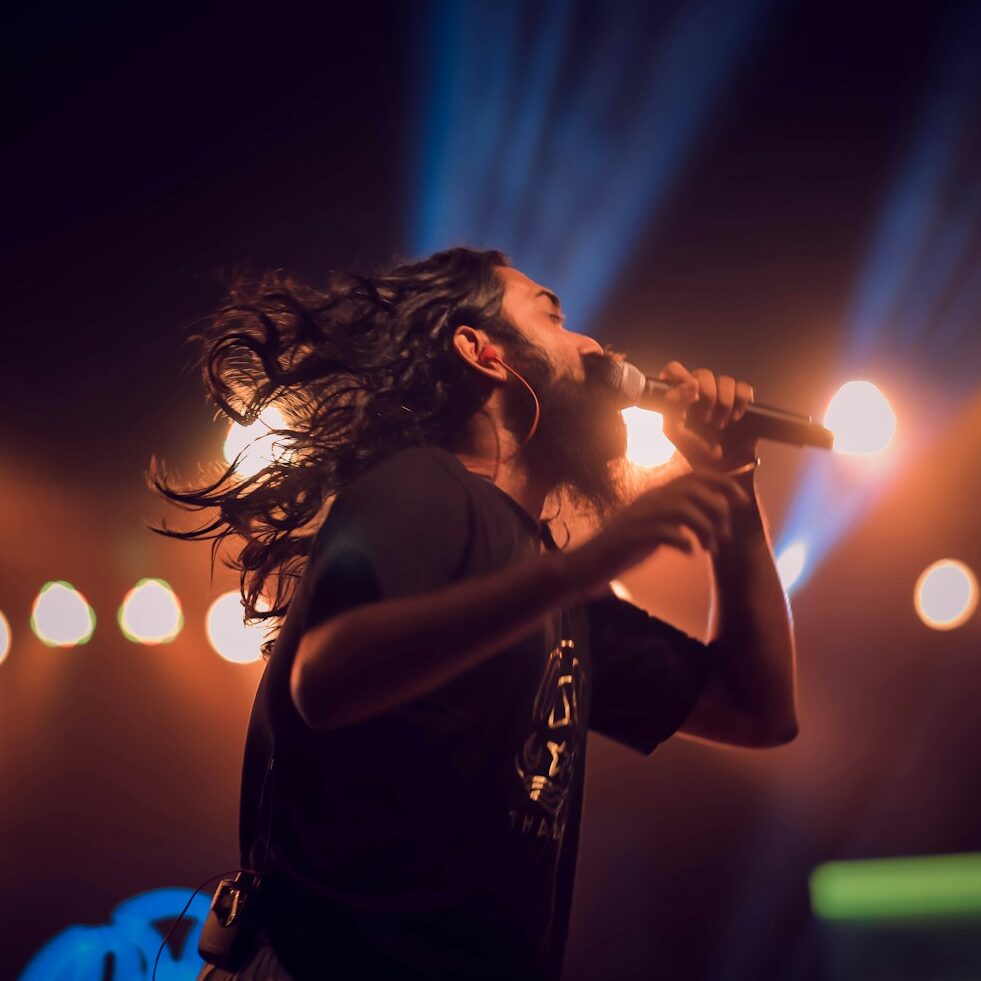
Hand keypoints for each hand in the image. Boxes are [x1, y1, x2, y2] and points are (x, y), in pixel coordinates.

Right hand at [569, 470, 751, 594]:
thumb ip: (676, 516)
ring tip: (710, 547)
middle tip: (726, 533)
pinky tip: (689, 553)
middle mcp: (650, 500)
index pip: (694, 476)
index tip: (740, 500)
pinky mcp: (633, 535)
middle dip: (717, 508)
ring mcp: (640, 516)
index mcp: (656, 495)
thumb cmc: (625, 547)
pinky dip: (683, 541)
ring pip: (683, 509)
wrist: (589, 563)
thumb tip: (708, 515)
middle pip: (692, 489)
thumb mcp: (655, 525)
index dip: (722, 483)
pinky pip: (665, 531)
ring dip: (704, 528)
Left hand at [657, 360, 757, 472]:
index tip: (687, 395)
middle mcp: (699, 390)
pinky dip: (741, 402)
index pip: (675, 369)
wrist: (719, 467)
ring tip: (720, 424)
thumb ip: (673, 405)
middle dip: (706, 396)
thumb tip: (691, 383)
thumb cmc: (693, 449)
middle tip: (705, 419)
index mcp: (679, 395)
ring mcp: (721, 394)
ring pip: (726, 380)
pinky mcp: (741, 401)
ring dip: (724, 403)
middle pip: (704, 373)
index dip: (680, 376)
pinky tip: (736, 418)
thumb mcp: (674, 430)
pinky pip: (744, 389)